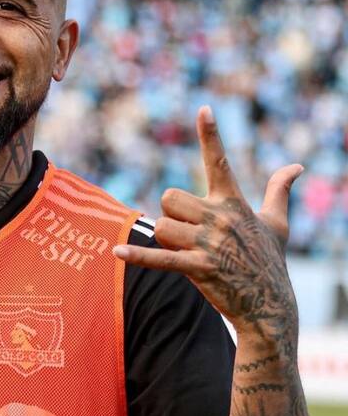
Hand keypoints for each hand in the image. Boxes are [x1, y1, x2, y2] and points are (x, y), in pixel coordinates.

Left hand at [114, 106, 303, 345]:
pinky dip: (138, 256)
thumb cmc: (269, 261)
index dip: (211, 135)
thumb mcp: (277, 223)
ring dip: (166, 241)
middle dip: (171, 216)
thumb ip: (280, 191)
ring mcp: (210, 244)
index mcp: (234, 203)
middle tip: (190, 235)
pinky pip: (161, 258)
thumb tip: (297, 166)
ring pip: (161, 226)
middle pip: (168, 198)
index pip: (219, 162)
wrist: (270, 306)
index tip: (204, 109)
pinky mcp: (200, 268)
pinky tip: (117, 253)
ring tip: (188, 253)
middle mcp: (220, 218)